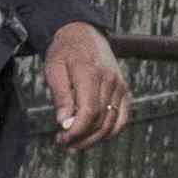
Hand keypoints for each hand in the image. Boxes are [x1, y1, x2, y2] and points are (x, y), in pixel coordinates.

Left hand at [43, 21, 132, 147]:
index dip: (76, 131)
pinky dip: (110, 132)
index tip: (62, 139)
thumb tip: (64, 122)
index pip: (89, 112)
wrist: (82, 33)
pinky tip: (94, 137)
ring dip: (94, 139)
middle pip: (100, 121)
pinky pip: (122, 118)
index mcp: (91, 74)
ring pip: (111, 123)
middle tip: (64, 144)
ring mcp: (119, 85)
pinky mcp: (123, 89)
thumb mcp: (54, 68)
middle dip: (82, 138)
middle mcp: (110, 80)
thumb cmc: (65, 51)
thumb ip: (60, 95)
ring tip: (76, 144)